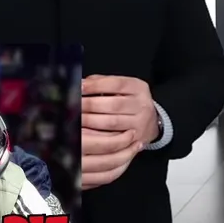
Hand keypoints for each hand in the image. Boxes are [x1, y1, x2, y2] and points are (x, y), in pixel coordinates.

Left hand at [80, 75, 160, 189]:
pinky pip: (114, 139)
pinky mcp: (135, 140)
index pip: (116, 84)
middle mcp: (142, 105)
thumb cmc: (128, 102)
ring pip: (112, 123)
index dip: (95, 85)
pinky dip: (97, 136)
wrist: (151, 123)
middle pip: (114, 104)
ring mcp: (140, 123)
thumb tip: (80, 83)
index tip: (79, 87)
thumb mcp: (122, 88)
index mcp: (138, 88)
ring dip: (90, 120)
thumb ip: (101, 82)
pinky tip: (84, 133)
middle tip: (72, 104)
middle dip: (90, 104)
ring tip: (75, 118)